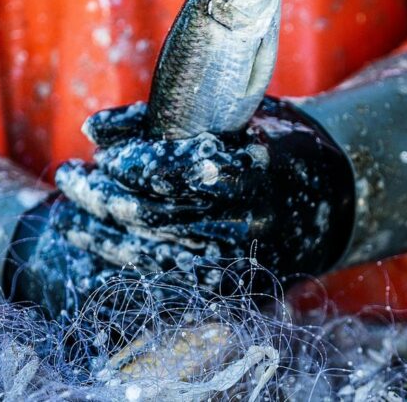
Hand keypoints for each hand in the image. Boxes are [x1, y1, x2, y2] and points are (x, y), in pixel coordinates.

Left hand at [55, 97, 355, 281]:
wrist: (338, 203)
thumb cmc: (276, 146)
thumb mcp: (236, 117)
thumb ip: (167, 120)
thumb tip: (92, 128)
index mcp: (259, 170)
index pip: (182, 171)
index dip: (135, 164)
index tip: (103, 155)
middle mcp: (252, 222)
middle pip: (159, 216)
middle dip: (102, 197)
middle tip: (69, 177)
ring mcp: (245, 263)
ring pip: (156, 256)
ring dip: (103, 236)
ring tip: (69, 215)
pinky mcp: (238, 290)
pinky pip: (169, 283)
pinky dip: (128, 265)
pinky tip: (99, 247)